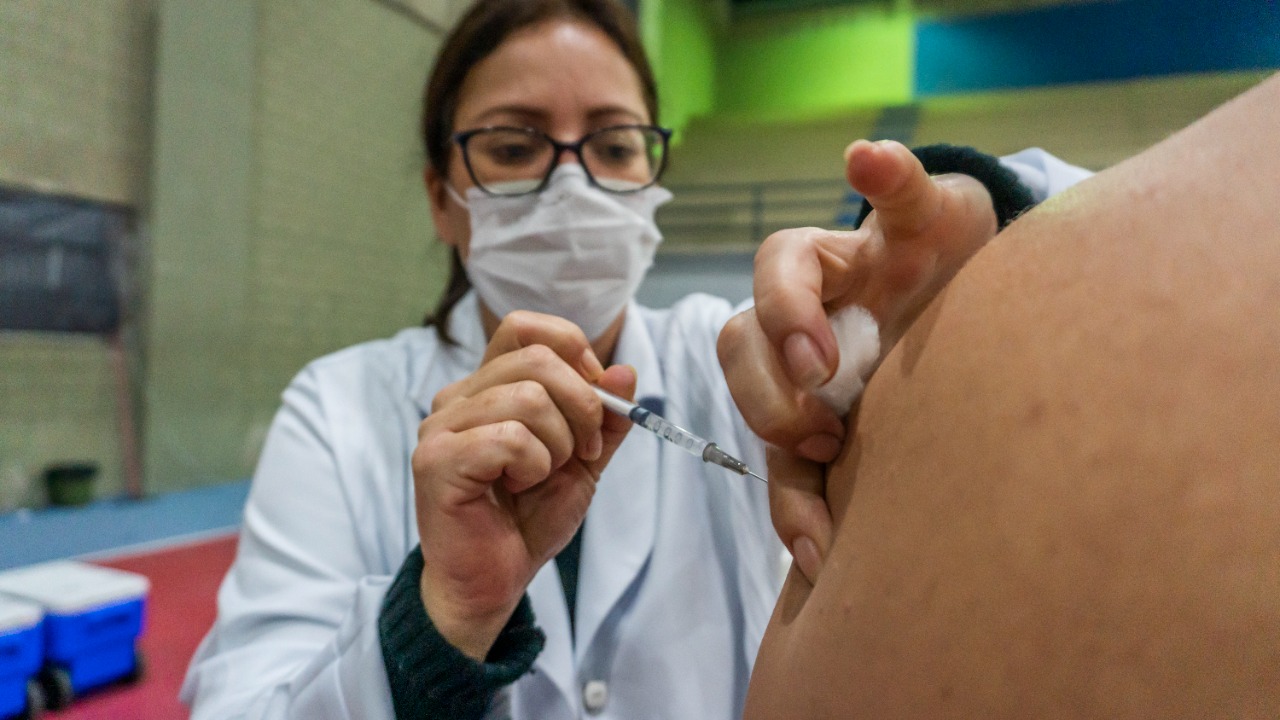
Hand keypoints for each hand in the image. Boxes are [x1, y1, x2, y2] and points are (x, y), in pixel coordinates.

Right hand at [412, 311, 634, 659]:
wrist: (495, 579)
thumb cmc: (528, 517)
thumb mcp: (585, 460)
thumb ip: (606, 417)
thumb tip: (625, 369)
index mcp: (488, 386)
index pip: (523, 326)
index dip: (572, 350)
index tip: (595, 396)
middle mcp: (458, 396)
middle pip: (537, 358)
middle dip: (582, 406)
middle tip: (583, 451)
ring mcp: (441, 426)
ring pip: (527, 398)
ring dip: (557, 444)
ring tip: (540, 475)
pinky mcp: (436, 460)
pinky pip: (509, 437)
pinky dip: (533, 465)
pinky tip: (517, 487)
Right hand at [718, 139, 998, 583]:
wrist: (988, 321)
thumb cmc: (957, 256)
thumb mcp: (944, 213)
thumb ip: (907, 186)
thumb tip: (865, 153)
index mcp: (816, 264)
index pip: (772, 271)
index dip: (783, 312)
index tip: (820, 357)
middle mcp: (794, 324)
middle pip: (741, 349)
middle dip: (768, 391)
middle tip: (822, 423)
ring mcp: (802, 385)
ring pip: (753, 417)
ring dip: (779, 456)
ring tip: (830, 480)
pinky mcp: (820, 441)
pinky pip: (788, 481)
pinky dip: (797, 519)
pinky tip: (824, 556)